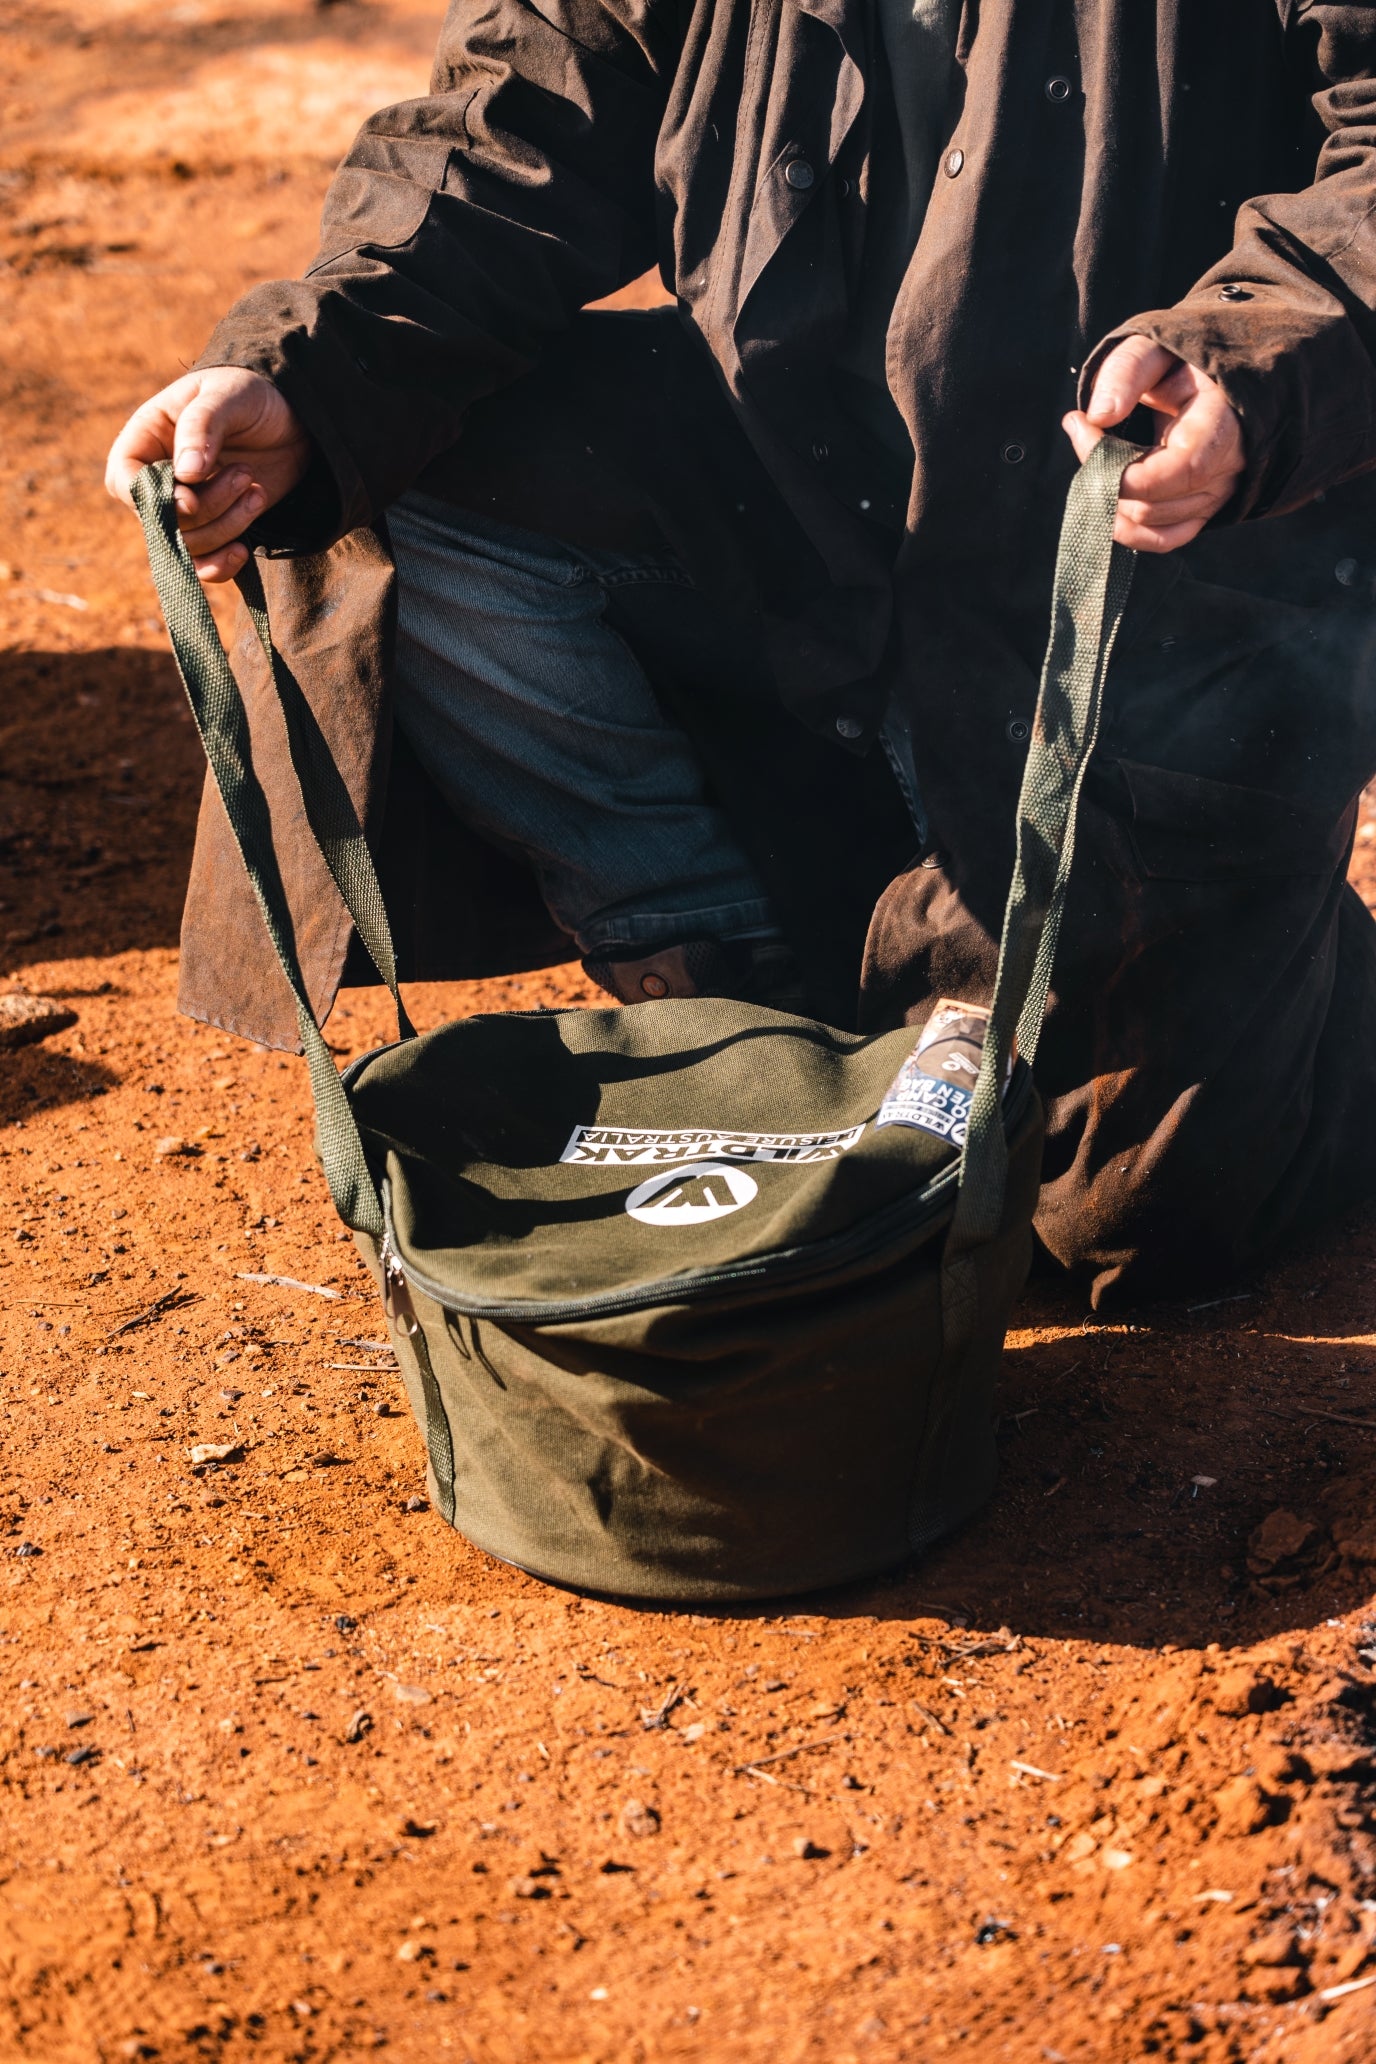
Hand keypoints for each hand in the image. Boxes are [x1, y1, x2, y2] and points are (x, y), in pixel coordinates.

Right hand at [106, 367, 311, 581]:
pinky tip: (243, 550)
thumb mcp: (227, 396)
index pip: (123, 481)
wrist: (292, 418)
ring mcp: (187, 507)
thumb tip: (185, 475)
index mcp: (146, 439)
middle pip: (161, 521)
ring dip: (227, 526)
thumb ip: (202, 428)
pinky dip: (220, 566)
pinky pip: (203, 565)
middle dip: (208, 507)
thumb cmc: (250, 394)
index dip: (151, 500)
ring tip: (255, 489)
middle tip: (245, 475)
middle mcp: (159, 478)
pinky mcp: (216, 527)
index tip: (190, 497)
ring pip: (188, 544)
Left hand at [1062, 337, 1244, 552]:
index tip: (1082, 426)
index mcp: (1223, 425)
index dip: (1122, 466)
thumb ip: (1128, 372)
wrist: (1214, 381)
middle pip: (1153, 503)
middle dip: (1103, 475)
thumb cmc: (1184, 362)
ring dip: (1109, 499)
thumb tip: (1098, 416)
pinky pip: (1164, 539)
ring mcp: (1216, 496)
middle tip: (1083, 431)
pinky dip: (1129, 529)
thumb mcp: (1157, 347)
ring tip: (1096, 455)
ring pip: (1151, 524)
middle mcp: (1227, 469)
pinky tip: (1106, 498)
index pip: (1179, 470)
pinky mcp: (1201, 511)